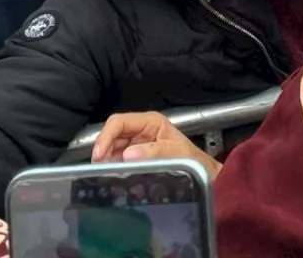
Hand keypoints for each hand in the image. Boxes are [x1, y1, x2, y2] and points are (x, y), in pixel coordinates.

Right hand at [92, 111, 221, 177]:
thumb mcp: (177, 154)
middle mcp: (140, 131)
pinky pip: (118, 163)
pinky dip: (114, 171)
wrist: (203, 176)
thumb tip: (129, 154)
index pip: (119, 122)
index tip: (99, 155)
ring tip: (107, 177)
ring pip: (112, 151)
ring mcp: (136, 145)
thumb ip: (155, 152)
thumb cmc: (194, 160)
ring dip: (107, 164)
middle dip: (104, 153)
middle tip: (100, 171)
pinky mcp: (135, 160)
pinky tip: (114, 180)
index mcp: (150, 122)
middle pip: (112, 137)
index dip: (105, 136)